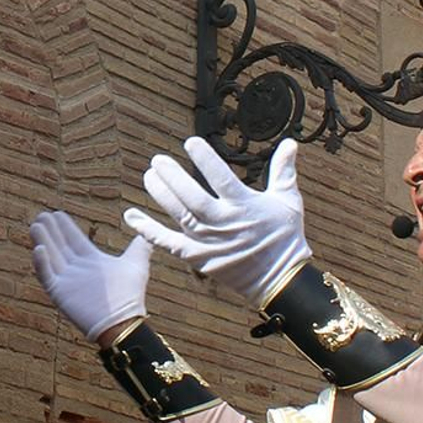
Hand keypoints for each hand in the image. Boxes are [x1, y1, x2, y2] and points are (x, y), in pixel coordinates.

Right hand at [30, 210, 150, 340]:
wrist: (123, 321)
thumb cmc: (130, 296)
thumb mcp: (137, 264)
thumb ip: (140, 247)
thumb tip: (145, 233)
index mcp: (91, 261)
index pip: (74, 240)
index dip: (65, 227)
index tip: (57, 213)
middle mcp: (77, 269)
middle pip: (59, 245)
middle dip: (50, 230)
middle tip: (42, 215)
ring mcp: (67, 281)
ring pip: (50, 257)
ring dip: (43, 240)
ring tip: (35, 225)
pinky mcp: (60, 293)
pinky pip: (47, 276)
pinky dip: (41, 263)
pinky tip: (38, 248)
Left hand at [123, 136, 309, 307]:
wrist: (279, 279)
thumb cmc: (284, 236)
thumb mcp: (288, 201)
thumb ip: (284, 171)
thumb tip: (291, 143)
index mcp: (245, 206)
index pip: (221, 178)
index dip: (204, 160)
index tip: (190, 143)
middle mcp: (224, 223)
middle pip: (193, 198)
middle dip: (173, 177)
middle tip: (157, 160)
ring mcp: (208, 242)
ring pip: (179, 215)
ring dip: (161, 195)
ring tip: (148, 176)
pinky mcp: (198, 258)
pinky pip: (168, 243)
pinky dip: (148, 230)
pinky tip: (131, 216)